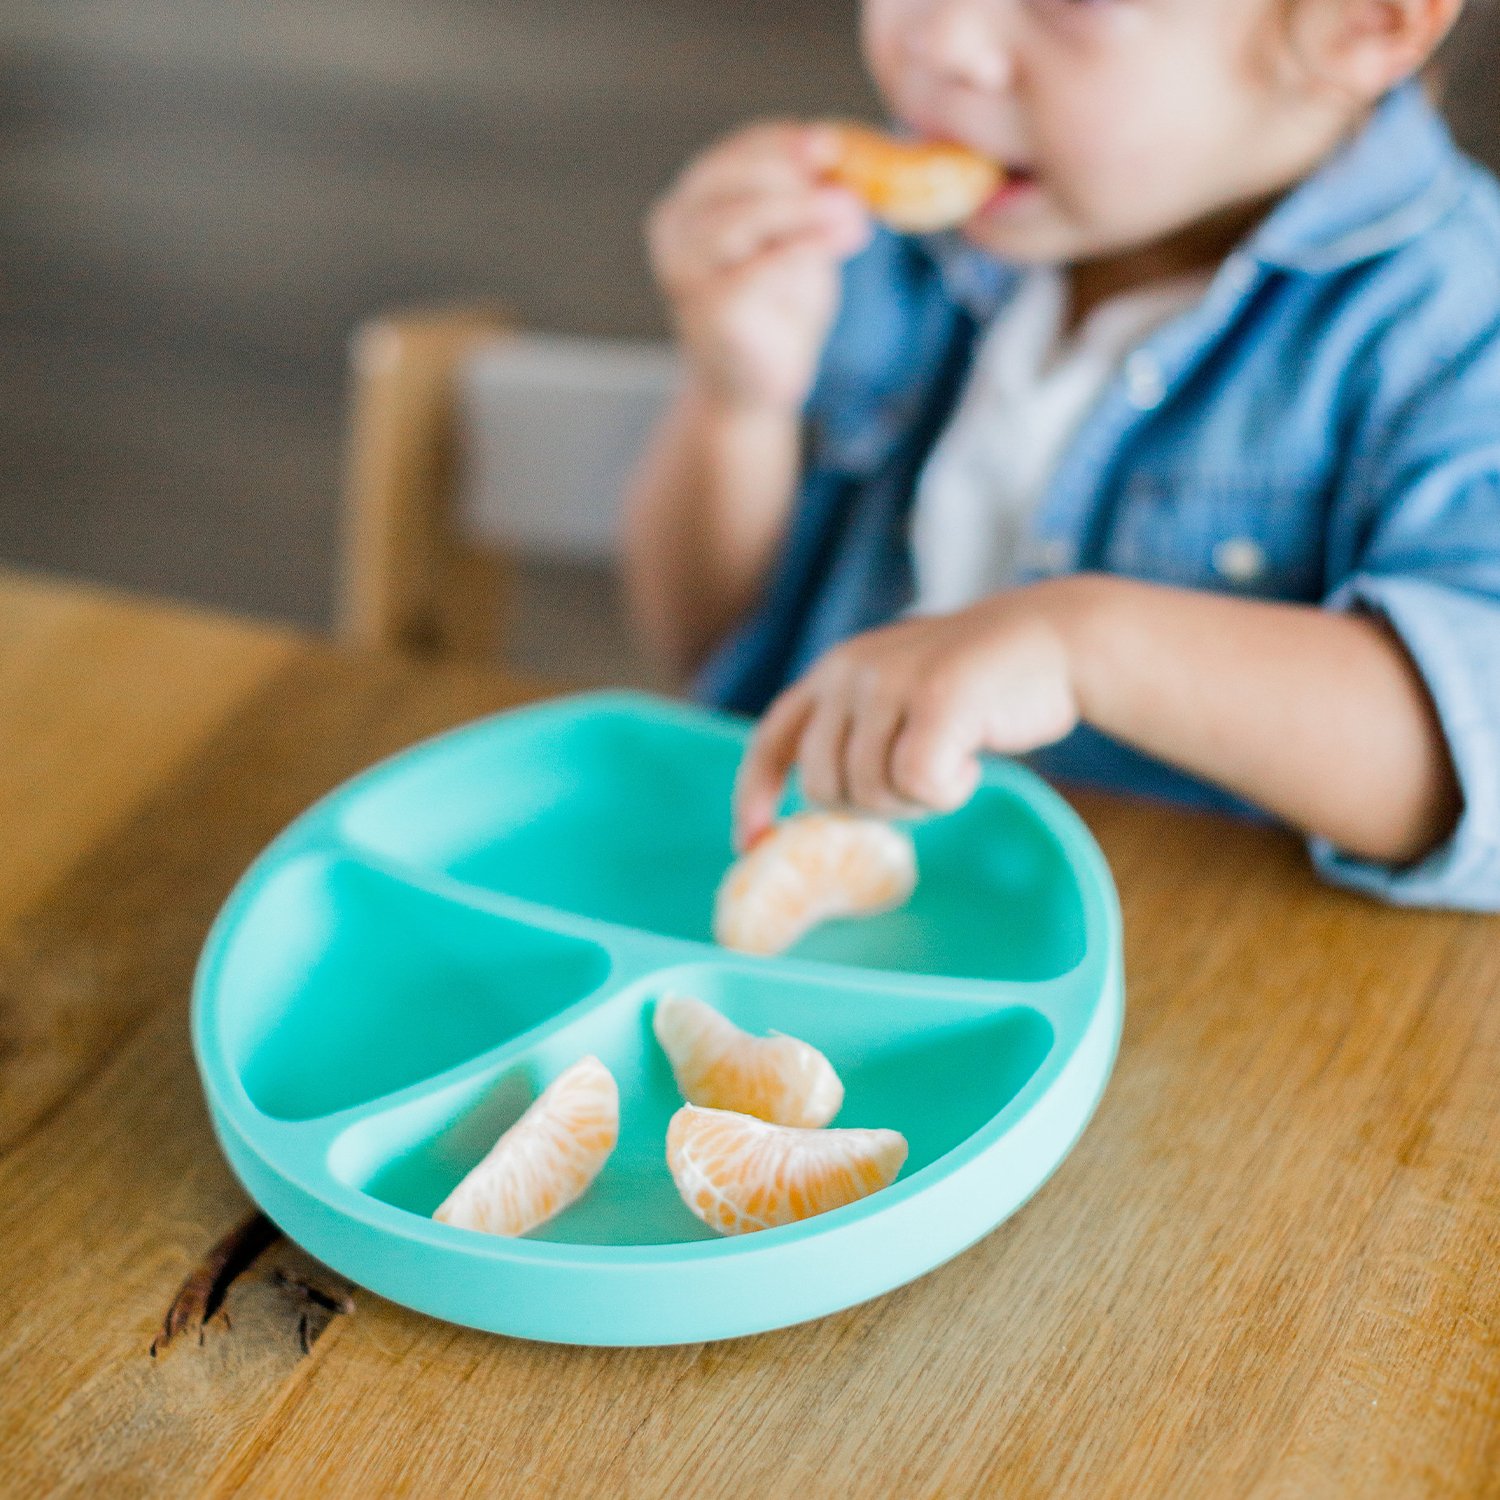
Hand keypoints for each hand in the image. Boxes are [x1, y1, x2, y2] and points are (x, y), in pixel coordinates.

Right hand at [647, 122, 871, 413]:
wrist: (753, 384)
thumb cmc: (776, 307)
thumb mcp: (798, 238)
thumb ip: (811, 201)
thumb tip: (847, 163)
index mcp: (694, 198)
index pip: (740, 151)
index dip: (788, 142)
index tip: (834, 144)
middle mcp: (676, 227)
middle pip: (735, 176)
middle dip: (795, 171)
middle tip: (848, 181)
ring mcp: (685, 268)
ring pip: (742, 217)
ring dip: (803, 208)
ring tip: (852, 212)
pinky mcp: (707, 308)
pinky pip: (760, 268)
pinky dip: (805, 248)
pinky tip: (841, 239)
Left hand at [732, 582, 1090, 848]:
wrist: (1056, 640)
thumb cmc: (979, 684)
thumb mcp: (899, 691)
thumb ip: (856, 729)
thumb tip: (816, 799)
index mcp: (834, 670)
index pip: (773, 739)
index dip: (755, 794)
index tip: (750, 841)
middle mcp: (851, 670)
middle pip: (823, 785)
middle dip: (868, 807)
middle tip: (917, 786)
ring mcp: (892, 681)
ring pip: (870, 791)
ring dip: (914, 802)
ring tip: (951, 763)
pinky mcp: (937, 699)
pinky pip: (918, 786)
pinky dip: (948, 793)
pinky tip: (972, 762)